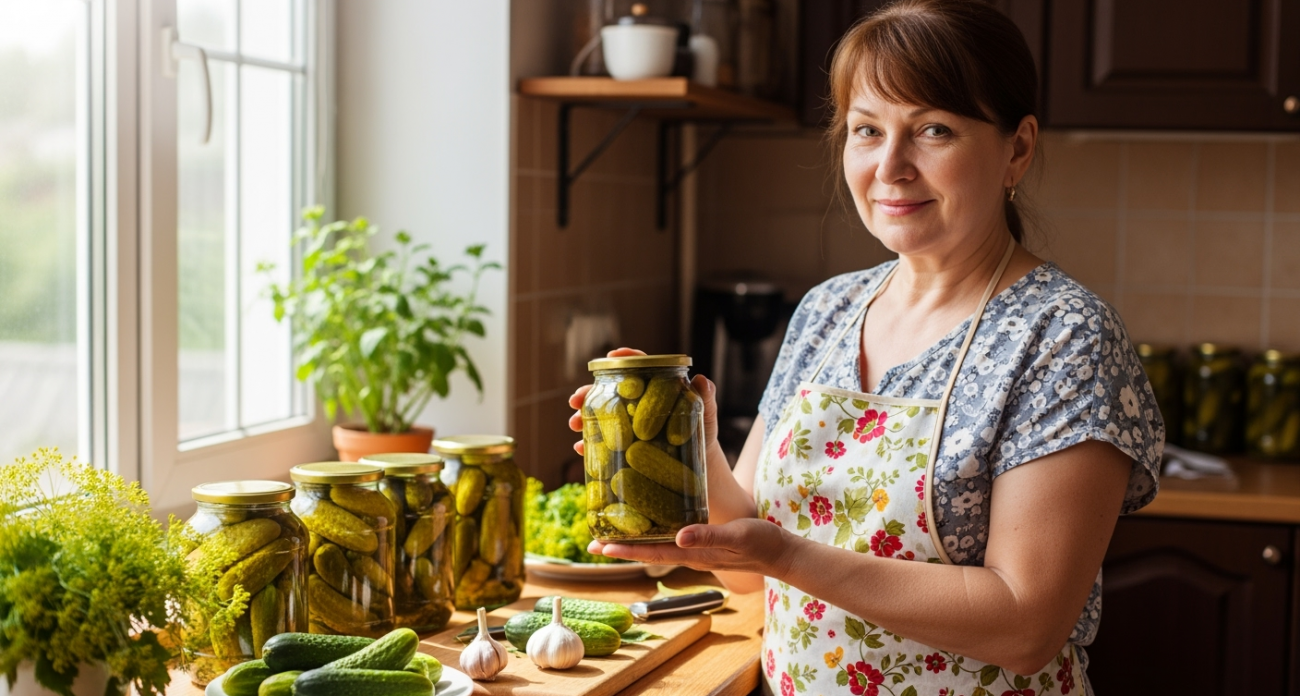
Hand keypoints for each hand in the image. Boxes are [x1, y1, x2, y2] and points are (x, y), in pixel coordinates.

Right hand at [566, 348, 721, 458]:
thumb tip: (703, 380)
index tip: (611, 356)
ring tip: (574, 424)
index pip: (639, 367)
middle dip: (588, 393)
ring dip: (583, 418)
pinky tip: (581, 448)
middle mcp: (637, 405)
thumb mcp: (706, 417)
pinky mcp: (624, 448)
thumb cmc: (703, 435)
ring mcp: (628, 426)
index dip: (625, 359)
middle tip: (575, 399)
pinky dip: (590, 445)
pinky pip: (603, 444)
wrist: (701, 467)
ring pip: (601, 417)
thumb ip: (706, 399)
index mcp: (656, 389)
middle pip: (610, 392)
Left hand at [587, 518, 797, 577]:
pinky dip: (653, 535)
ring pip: (657, 547)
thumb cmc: (762, 543)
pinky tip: (647, 527)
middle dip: (620, 549)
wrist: (781, 554)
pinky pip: (671, 541)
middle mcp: (690, 554)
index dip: (626, 550)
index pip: (652, 552)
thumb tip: (680, 537)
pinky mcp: (703, 543)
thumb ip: (709, 536)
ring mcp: (696, 551)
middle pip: (648, 551)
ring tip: (610, 537)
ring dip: (633, 543)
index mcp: (694, 554)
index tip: (601, 548)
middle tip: (591, 545)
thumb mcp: (737, 536)